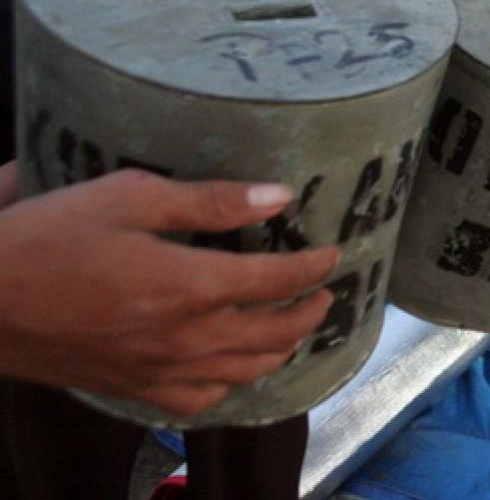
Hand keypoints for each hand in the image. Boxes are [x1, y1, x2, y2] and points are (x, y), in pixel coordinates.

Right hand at [0, 167, 338, 417]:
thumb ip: (209, 202)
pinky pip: (199, 400)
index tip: (333, 253)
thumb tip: (278, 198)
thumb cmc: (48, 238)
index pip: (279, 282)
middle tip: (322, 294)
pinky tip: (230, 365)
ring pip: (246, 372)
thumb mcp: (128, 198)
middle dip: (309, 312)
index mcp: (191, 286)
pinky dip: (229, 383)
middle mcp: (187, 337)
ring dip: (279, 349)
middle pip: (274, 333)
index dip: (315, 266)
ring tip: (290, 327)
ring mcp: (160, 370)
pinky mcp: (133, 389)